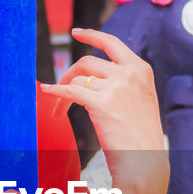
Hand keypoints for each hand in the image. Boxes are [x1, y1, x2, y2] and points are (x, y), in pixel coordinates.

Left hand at [41, 26, 166, 170]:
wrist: (145, 161)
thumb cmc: (142, 138)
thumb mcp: (143, 101)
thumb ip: (126, 84)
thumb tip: (95, 79)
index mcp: (141, 70)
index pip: (113, 44)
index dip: (92, 36)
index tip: (76, 32)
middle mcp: (129, 74)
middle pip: (89, 61)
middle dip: (72, 70)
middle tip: (63, 82)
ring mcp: (116, 87)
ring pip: (79, 79)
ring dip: (66, 87)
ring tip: (60, 99)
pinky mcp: (100, 103)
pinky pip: (70, 91)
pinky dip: (55, 91)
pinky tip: (47, 92)